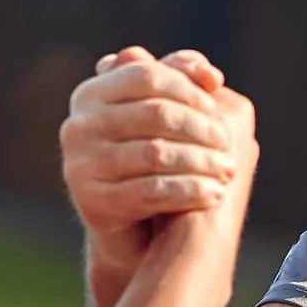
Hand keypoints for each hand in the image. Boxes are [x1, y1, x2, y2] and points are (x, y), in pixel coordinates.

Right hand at [62, 48, 255, 271]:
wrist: (132, 230)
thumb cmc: (152, 161)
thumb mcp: (162, 116)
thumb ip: (182, 82)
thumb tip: (212, 75)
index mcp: (90, 94)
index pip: (147, 76)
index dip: (187, 88)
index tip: (217, 105)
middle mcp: (77, 126)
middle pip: (155, 113)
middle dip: (200, 127)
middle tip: (228, 142)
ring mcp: (80, 165)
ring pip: (156, 153)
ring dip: (201, 161)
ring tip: (227, 169)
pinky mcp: (91, 202)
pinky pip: (151, 191)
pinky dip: (189, 190)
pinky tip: (214, 194)